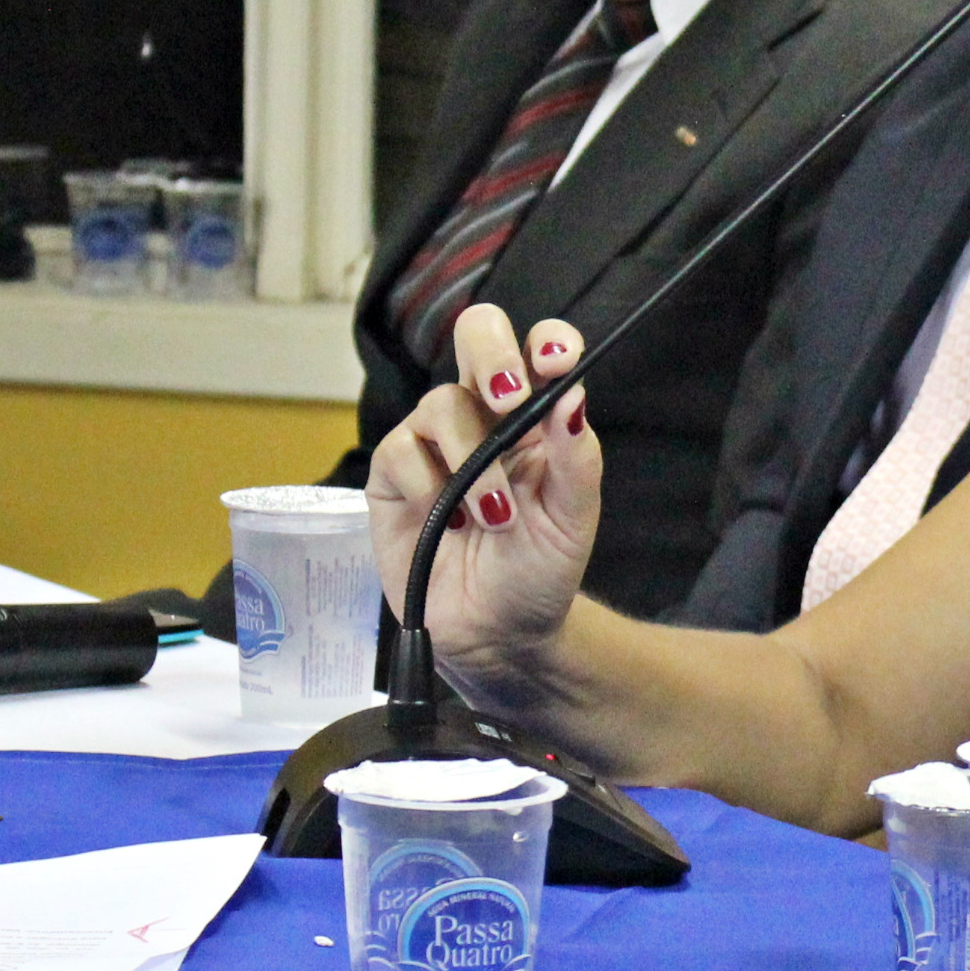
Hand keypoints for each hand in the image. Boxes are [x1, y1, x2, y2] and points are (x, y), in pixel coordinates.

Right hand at [366, 306, 594, 693]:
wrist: (498, 635)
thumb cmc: (540, 571)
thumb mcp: (574, 519)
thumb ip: (576, 456)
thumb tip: (572, 394)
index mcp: (534, 416)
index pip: (538, 349)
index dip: (547, 340)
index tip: (556, 361)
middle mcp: (482, 415)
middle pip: (476, 335)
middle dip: (492, 356)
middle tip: (509, 399)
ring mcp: (434, 442)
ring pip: (440, 403)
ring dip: (472, 461)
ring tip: (494, 518)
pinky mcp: (393, 476)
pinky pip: (400, 450)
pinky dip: (427, 485)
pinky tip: (445, 524)